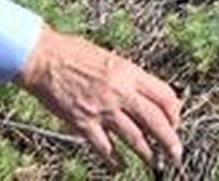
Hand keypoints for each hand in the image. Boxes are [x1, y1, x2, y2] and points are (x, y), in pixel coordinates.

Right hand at [16, 27, 181, 167]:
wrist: (43, 58)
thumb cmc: (72, 52)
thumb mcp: (109, 56)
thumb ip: (126, 76)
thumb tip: (140, 93)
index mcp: (129, 72)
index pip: (165, 95)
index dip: (174, 112)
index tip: (174, 121)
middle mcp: (120, 92)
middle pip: (156, 121)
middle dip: (170, 141)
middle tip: (175, 153)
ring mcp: (103, 109)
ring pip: (135, 138)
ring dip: (147, 154)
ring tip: (154, 163)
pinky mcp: (84, 123)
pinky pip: (105, 148)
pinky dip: (114, 160)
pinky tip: (119, 166)